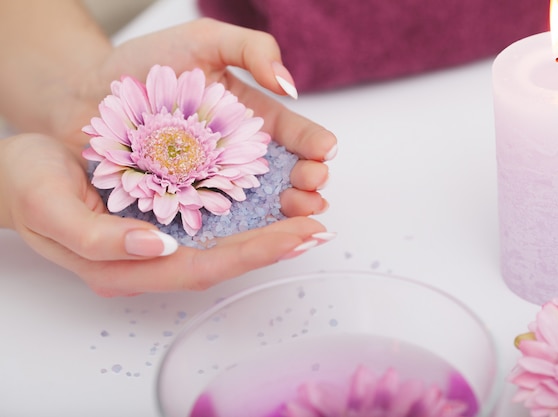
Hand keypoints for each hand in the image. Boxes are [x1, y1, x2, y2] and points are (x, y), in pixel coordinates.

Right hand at [0, 134, 333, 295]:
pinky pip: (214, 222)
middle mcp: (152, 259)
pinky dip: (247, 215)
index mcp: (127, 267)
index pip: (203, 266)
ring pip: (224, 242)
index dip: (254, 253)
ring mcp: (160, 241)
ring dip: (268, 233)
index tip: (298, 235)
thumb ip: (101, 240)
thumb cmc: (30, 186)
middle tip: (318, 227)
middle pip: (224, 258)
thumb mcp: (51, 210)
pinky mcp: (165, 217)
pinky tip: (273, 202)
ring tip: (309, 217)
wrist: (20, 170)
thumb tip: (159, 247)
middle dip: (274, 245)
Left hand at [55, 18, 337, 216]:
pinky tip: (261, 230)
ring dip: (287, 210)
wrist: (85, 94)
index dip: (314, 142)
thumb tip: (290, 86)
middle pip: (286, 174)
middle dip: (308, 182)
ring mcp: (217, 184)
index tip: (325, 149)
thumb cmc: (145, 64)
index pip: (295, 133)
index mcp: (253, 119)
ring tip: (301, 209)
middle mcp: (241, 156)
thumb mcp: (204, 41)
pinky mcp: (190, 205)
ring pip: (261, 202)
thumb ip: (252, 50)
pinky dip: (245, 227)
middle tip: (314, 185)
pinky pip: (221, 218)